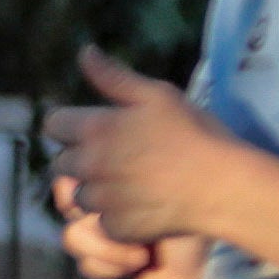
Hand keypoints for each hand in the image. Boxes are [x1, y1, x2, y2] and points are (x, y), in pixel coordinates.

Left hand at [46, 49, 247, 266]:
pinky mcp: (116, 227)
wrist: (224, 186)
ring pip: (81, 196)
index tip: (98, 130)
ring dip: (98, 191)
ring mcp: (102, 199)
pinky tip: (143, 207)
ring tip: (133, 185)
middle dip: (83, 160)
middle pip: (62, 164)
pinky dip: (117, 218)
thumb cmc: (196, 134)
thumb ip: (114, 77)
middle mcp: (90, 165)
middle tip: (120, 159)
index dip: (72, 126)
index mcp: (96, 128)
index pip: (53, 125)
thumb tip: (84, 51)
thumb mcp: (158, 95)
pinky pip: (103, 223)